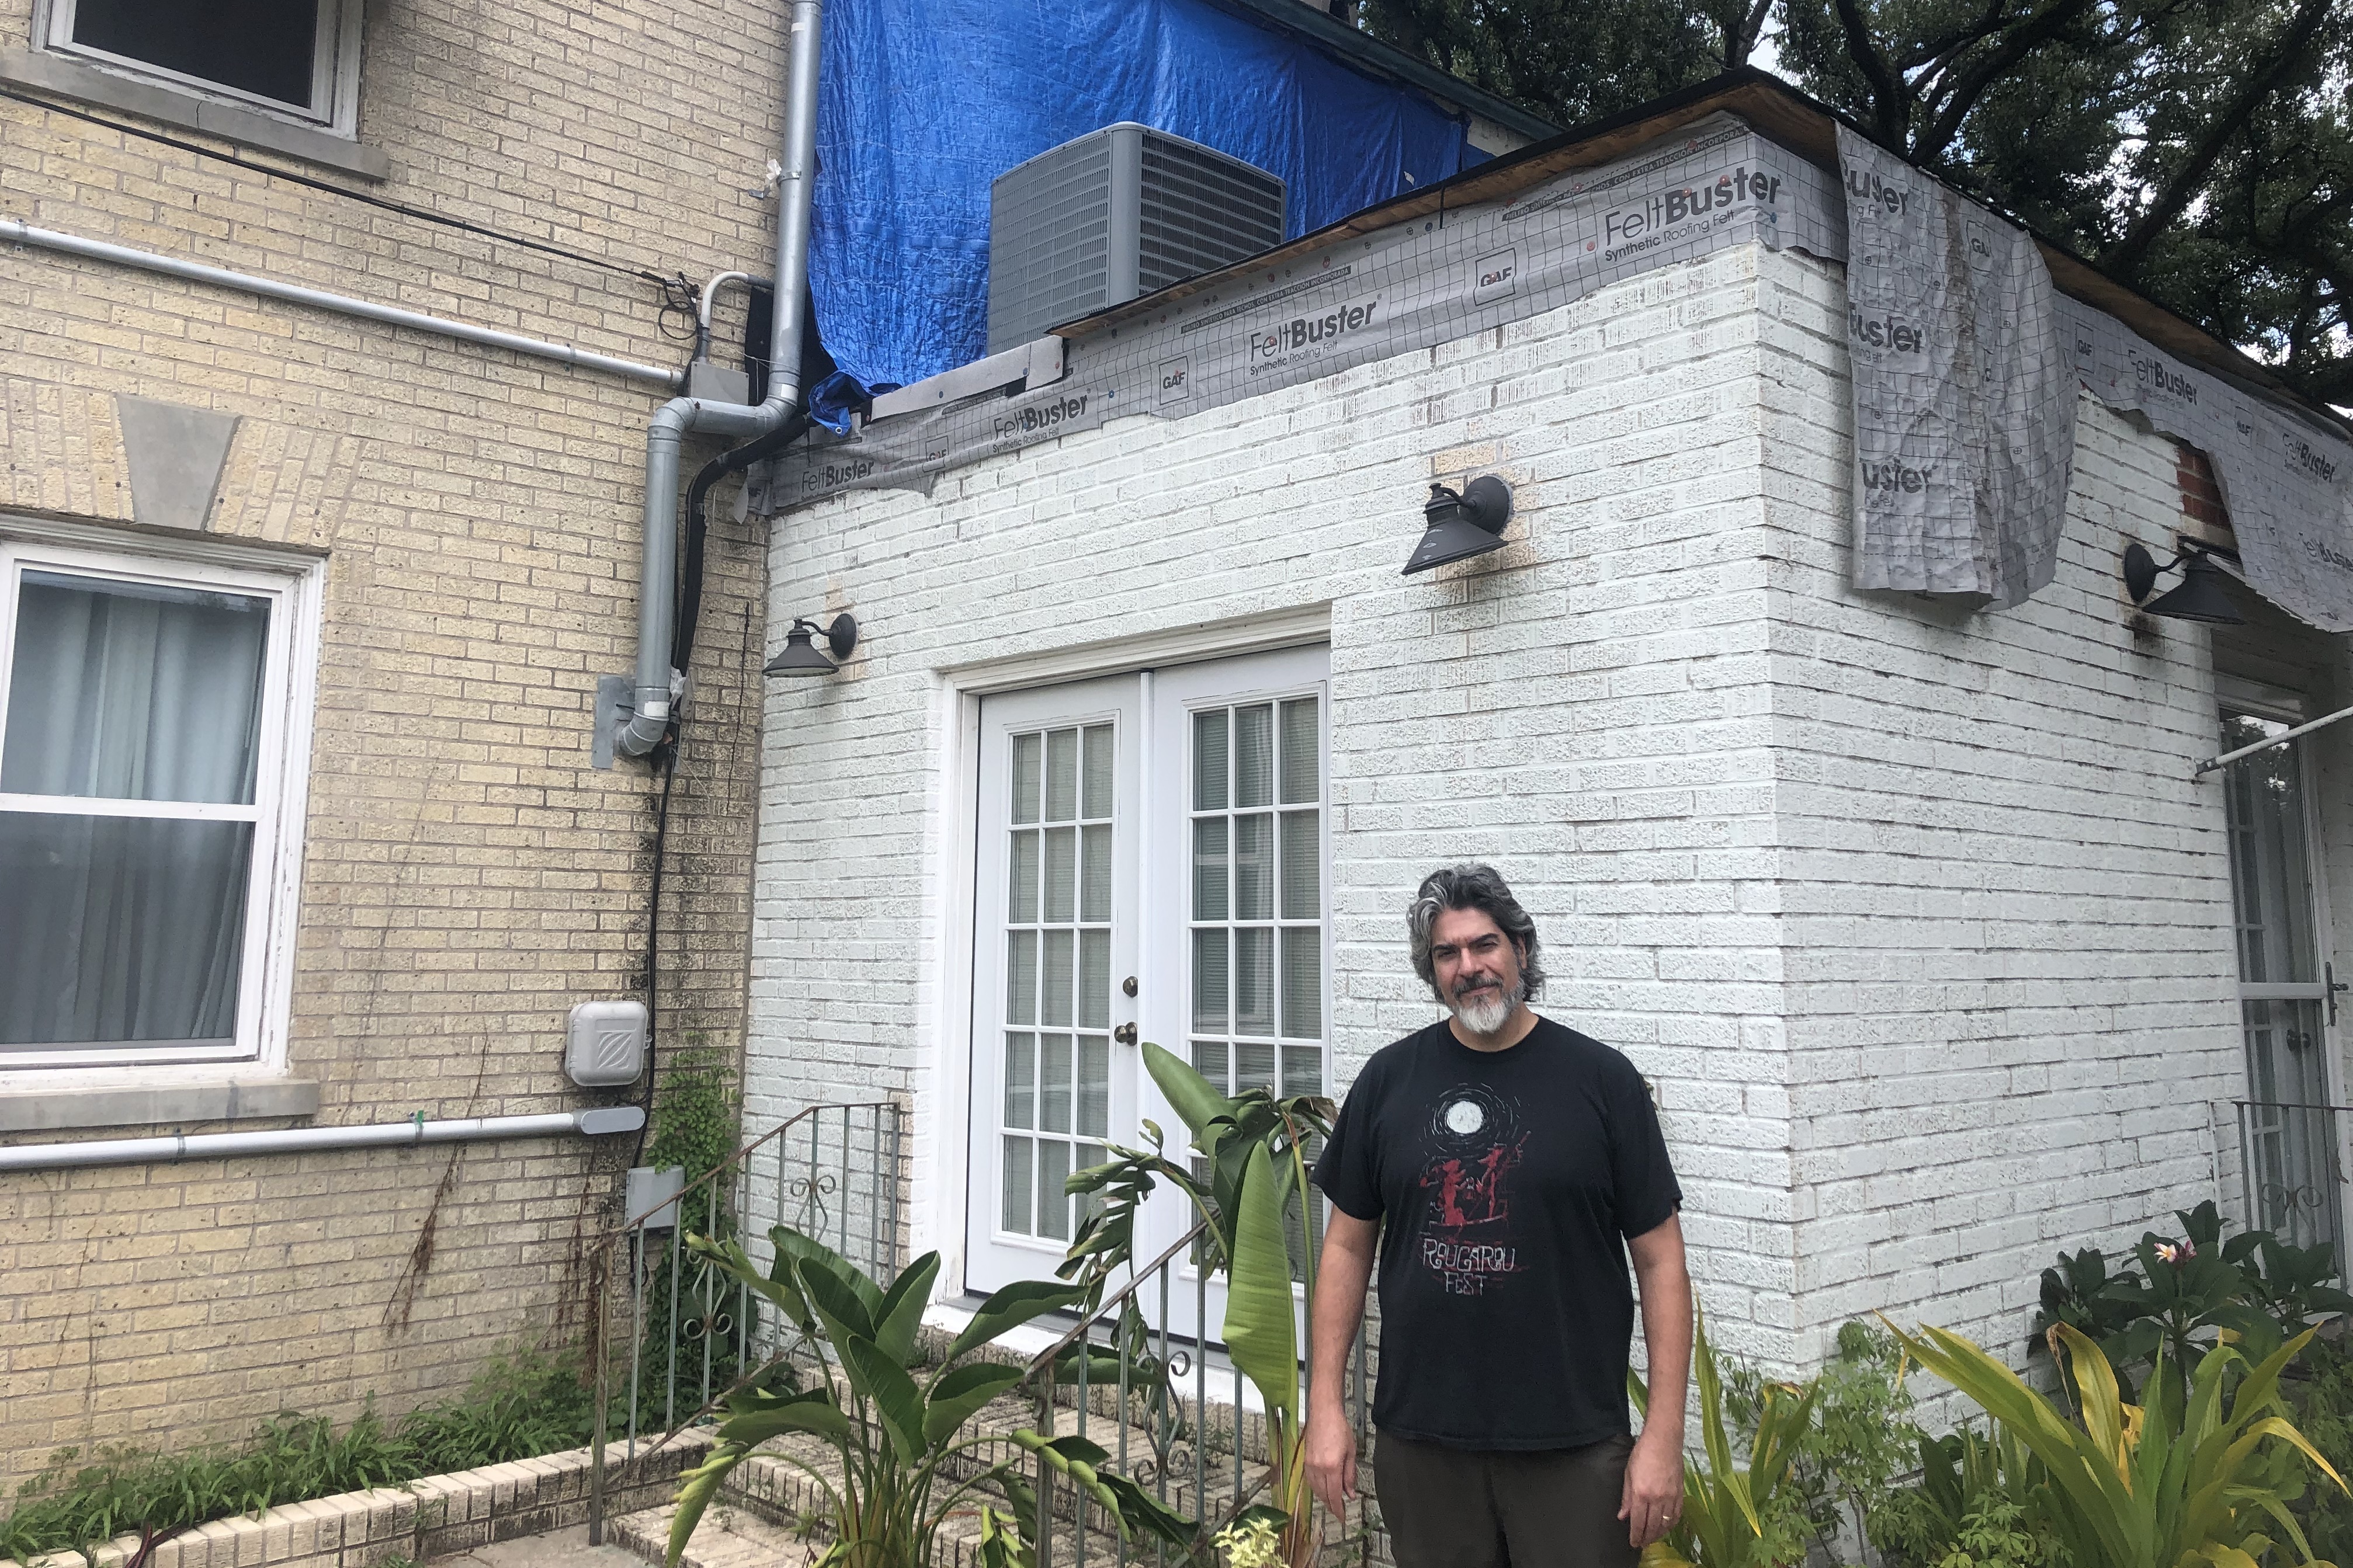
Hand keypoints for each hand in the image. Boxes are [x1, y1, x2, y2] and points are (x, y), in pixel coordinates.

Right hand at [1303, 1402, 1358, 1518]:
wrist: (1323, 1413)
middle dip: (1331, 1505)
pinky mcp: (1305, 1460)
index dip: (1338, 1509)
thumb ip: (1350, 1475)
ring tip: (1332, 1502)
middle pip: (1323, 1495)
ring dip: (1323, 1498)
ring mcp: (1309, 1464)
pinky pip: (1310, 1480)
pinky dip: (1317, 1488)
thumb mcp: (1351, 1452)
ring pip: (1315, 1489)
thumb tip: (1350, 1493)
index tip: (1342, 1517)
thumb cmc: (1339, 1428)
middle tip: (1339, 1511)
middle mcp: (1318, 1468)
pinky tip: (1322, 1488)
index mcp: (1331, 1467)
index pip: (1334, 1495)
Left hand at [1618, 1427, 1682, 1549]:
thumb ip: (1626, 1498)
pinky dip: (1671, 1525)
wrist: (1663, 1440)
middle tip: (1642, 1544)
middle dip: (1646, 1538)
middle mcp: (1657, 1498)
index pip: (1637, 1521)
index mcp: (1641, 1493)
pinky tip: (1666, 1527)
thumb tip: (1622, 1516)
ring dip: (1659, 1534)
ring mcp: (1670, 1497)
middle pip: (1652, 1526)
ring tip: (1652, 1538)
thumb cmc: (1643, 1453)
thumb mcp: (1628, 1474)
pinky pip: (1677, 1515)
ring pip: (1665, 1523)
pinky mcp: (1680, 1493)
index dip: (1635, 1535)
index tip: (1633, 1542)